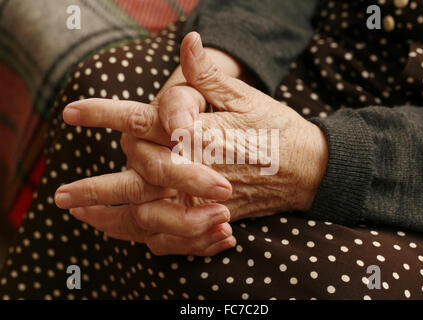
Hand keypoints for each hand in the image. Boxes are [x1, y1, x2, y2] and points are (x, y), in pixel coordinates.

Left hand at [55, 32, 328, 255]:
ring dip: (111, 217)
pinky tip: (126, 232)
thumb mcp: (247, 98)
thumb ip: (210, 76)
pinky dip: (146, 235)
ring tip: (83, 218)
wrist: (309, 170)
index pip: (145, 123)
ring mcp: (204, 199)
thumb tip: (189, 41)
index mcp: (201, 135)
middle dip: (96, 188)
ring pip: (149, 214)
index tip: (73, 112)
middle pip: (138, 179)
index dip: (107, 115)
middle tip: (62, 194)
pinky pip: (174, 235)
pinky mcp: (213, 217)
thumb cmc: (279, 130)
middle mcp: (197, 170)